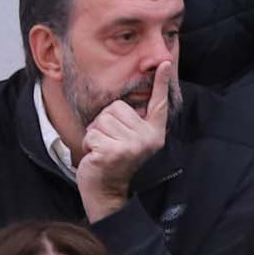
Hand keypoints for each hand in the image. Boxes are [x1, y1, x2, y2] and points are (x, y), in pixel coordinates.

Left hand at [75, 61, 174, 217]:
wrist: (105, 192)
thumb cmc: (113, 161)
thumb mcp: (129, 140)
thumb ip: (132, 122)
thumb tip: (131, 100)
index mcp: (154, 134)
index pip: (158, 104)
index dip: (161, 82)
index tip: (165, 62)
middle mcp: (148, 139)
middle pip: (116, 108)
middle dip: (104, 124)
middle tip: (109, 144)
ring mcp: (132, 146)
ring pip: (102, 120)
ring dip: (95, 134)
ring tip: (103, 150)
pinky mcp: (113, 152)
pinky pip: (92, 133)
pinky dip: (88, 144)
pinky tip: (96, 157)